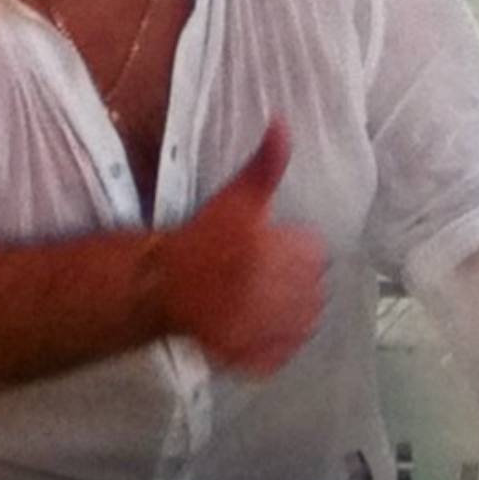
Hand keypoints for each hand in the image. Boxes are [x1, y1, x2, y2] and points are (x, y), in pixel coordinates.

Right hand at [159, 118, 325, 374]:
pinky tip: (264, 327)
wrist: (161, 282)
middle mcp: (272, 294)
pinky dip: (278, 345)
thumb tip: (283, 122)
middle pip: (314, 290)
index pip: (317, 256)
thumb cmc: (201, 235)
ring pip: (304, 324)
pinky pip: (282, 354)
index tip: (278, 248)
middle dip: (298, 281)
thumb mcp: (237, 196)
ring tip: (270, 299)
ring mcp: (261, 330)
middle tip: (270, 274)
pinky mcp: (249, 357)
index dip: (299, 251)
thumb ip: (266, 164)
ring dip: (293, 312)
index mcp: (276, 253)